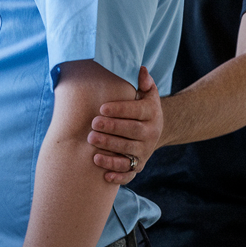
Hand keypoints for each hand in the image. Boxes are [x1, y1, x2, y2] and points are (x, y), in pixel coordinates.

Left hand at [88, 66, 162, 182]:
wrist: (153, 129)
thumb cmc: (141, 106)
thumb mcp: (147, 92)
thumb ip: (144, 82)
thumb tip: (141, 70)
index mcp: (152, 113)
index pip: (137, 111)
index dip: (119, 110)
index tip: (102, 108)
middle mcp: (151, 133)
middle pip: (132, 132)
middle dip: (112, 129)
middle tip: (93, 125)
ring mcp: (145, 151)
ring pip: (129, 153)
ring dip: (110, 150)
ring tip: (92, 143)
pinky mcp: (139, 166)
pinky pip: (130, 174)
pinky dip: (118, 176)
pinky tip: (104, 174)